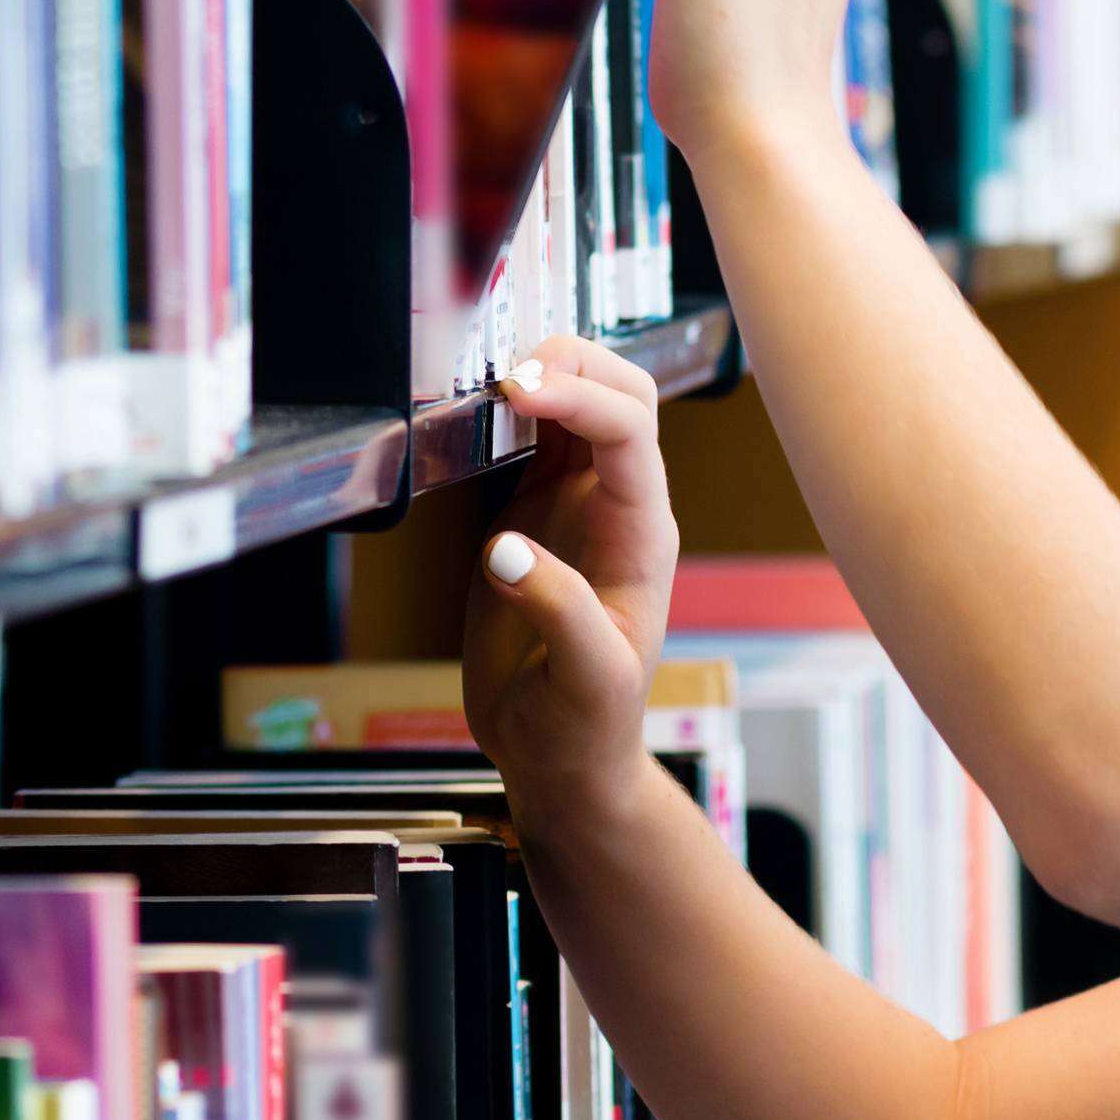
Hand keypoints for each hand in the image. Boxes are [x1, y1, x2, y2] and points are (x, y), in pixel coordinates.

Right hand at [465, 335, 676, 815]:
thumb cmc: (586, 726)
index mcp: (642, 537)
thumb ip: (557, 611)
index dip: (581, 398)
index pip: (629, 433)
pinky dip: (512, 408)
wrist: (562, 756)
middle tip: (504, 372)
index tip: (520, 390)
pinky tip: (478, 405)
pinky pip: (535, 439)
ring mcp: (577, 506)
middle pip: (622, 394)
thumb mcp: (585, 679)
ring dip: (545, 375)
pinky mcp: (534, 515)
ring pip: (581, 406)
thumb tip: (510, 549)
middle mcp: (618, 509)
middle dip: (573, 363)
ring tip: (486, 378)